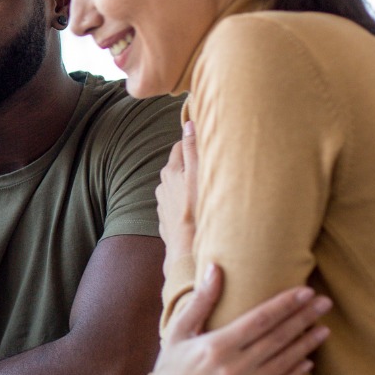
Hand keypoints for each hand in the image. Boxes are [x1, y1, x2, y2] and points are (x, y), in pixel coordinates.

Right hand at [135, 264, 330, 374]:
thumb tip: (215, 268)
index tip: (305, 291)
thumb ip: (201, 301)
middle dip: (304, 318)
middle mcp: (233, 368)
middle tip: (325, 303)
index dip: (286, 304)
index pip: (260, 319)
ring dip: (306, 344)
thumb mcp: (179, 331)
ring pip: (283, 363)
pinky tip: (309, 362)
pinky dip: (296, 374)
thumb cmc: (172, 368)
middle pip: (278, 338)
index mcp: (216, 345)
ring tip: (323, 329)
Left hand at [156, 120, 197, 274]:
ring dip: (189, 185)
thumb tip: (188, 123)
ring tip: (207, 190)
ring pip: (178, 186)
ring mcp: (163, 203)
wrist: (186, 251)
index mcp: (170, 172)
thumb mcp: (198, 176)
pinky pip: (178, 204)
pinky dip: (186, 203)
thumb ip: (193, 149)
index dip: (193, 143)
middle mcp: (162, 185)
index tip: (207, 144)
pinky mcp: (166, 219)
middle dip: (192, 164)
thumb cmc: (196, 212)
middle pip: (179, 166)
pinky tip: (199, 209)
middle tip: (211, 166)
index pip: (180, 147)